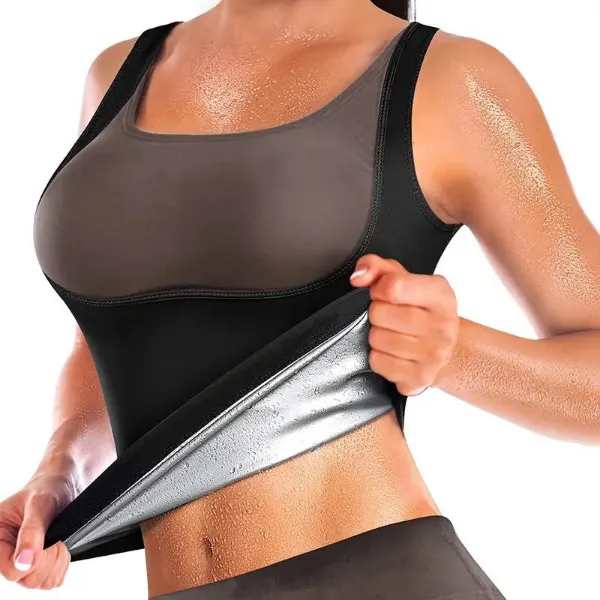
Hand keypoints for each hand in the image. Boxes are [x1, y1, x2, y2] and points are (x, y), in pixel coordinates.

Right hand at [0, 474, 72, 589]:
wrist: (63, 486)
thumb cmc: (48, 490)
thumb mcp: (40, 504)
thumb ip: (32, 532)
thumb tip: (24, 563)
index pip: (10, 571)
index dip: (33, 560)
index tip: (48, 540)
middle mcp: (5, 554)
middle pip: (28, 580)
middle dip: (48, 558)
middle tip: (55, 536)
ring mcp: (22, 562)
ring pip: (42, 582)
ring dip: (57, 560)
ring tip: (58, 539)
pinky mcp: (39, 565)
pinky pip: (54, 580)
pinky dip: (62, 563)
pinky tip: (61, 546)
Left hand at [349, 254, 458, 395]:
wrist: (445, 348)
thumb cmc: (419, 309)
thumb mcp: (403, 280)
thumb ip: (377, 267)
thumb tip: (358, 277)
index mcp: (440, 294)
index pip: (392, 286)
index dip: (378, 289)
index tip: (383, 294)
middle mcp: (443, 325)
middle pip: (379, 314)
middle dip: (376, 314)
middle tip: (389, 318)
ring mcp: (435, 354)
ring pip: (377, 339)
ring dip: (377, 336)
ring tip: (392, 334)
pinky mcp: (420, 377)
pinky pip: (378, 362)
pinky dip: (378, 358)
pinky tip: (393, 353)